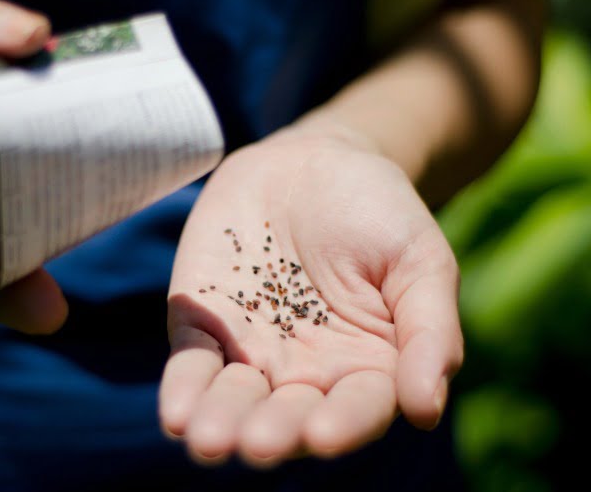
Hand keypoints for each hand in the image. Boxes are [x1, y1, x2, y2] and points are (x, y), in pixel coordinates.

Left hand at [159, 129, 463, 464]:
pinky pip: (192, 360)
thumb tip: (424, 410)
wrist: (312, 163)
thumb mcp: (420, 261)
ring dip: (221, 421)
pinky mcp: (205, 324)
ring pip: (234, 398)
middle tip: (257, 444)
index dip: (343, 424)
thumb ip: (429, 332)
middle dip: (273, 432)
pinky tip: (176, 413)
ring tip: (208, 440)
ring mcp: (252, 351)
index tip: (323, 433)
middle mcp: (307, 372)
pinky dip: (183, 386)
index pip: (358, 407)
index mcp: (367, 366)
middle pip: (289, 415)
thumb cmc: (378, 213)